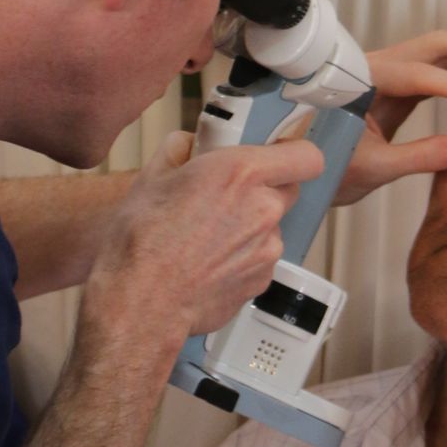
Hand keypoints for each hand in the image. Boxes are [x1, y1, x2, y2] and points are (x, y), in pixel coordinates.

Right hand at [91, 131, 324, 342]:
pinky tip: (209, 263)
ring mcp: (267, 248)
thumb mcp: (150, 178)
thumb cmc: (141, 242)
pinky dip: (243, 258)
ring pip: (272, 227)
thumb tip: (188, 144)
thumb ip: (179, 150)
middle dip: (266, 188)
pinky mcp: (262, 279)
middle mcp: (264, 208)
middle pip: (289, 189)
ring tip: (209, 238)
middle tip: (230, 195)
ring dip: (251, 226)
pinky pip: (261, 259)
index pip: (306, 156)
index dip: (293, 155)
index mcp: (241, 173)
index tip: (277, 155)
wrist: (141, 301)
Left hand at [334, 28, 446, 203]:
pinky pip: (434, 71)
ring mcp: (387, 76)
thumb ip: (420, 157)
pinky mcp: (395, 89)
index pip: (420, 76)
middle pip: (433, 47)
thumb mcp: (374, 168)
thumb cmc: (326, 167)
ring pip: (436, 54)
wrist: (302, 171)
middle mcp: (377, 69)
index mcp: (364, 81)